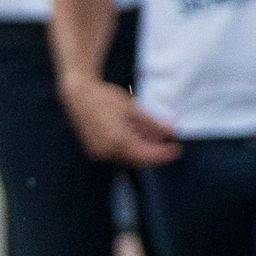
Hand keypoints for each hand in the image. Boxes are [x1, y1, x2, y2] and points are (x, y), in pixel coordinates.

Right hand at [60, 75, 181, 167]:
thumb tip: (172, 130)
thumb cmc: (105, 98)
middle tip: (169, 142)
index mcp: (117, 139)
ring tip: (154, 136)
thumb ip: (153, 123)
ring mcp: (99, 153)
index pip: (146, 155)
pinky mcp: (95, 151)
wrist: (78, 96)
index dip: (163, 154)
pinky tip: (139, 136)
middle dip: (155, 153)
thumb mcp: (132, 108)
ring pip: (128, 159)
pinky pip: (118, 155)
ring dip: (143, 151)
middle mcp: (106, 150)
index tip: (178, 150)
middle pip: (138, 159)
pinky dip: (131, 149)